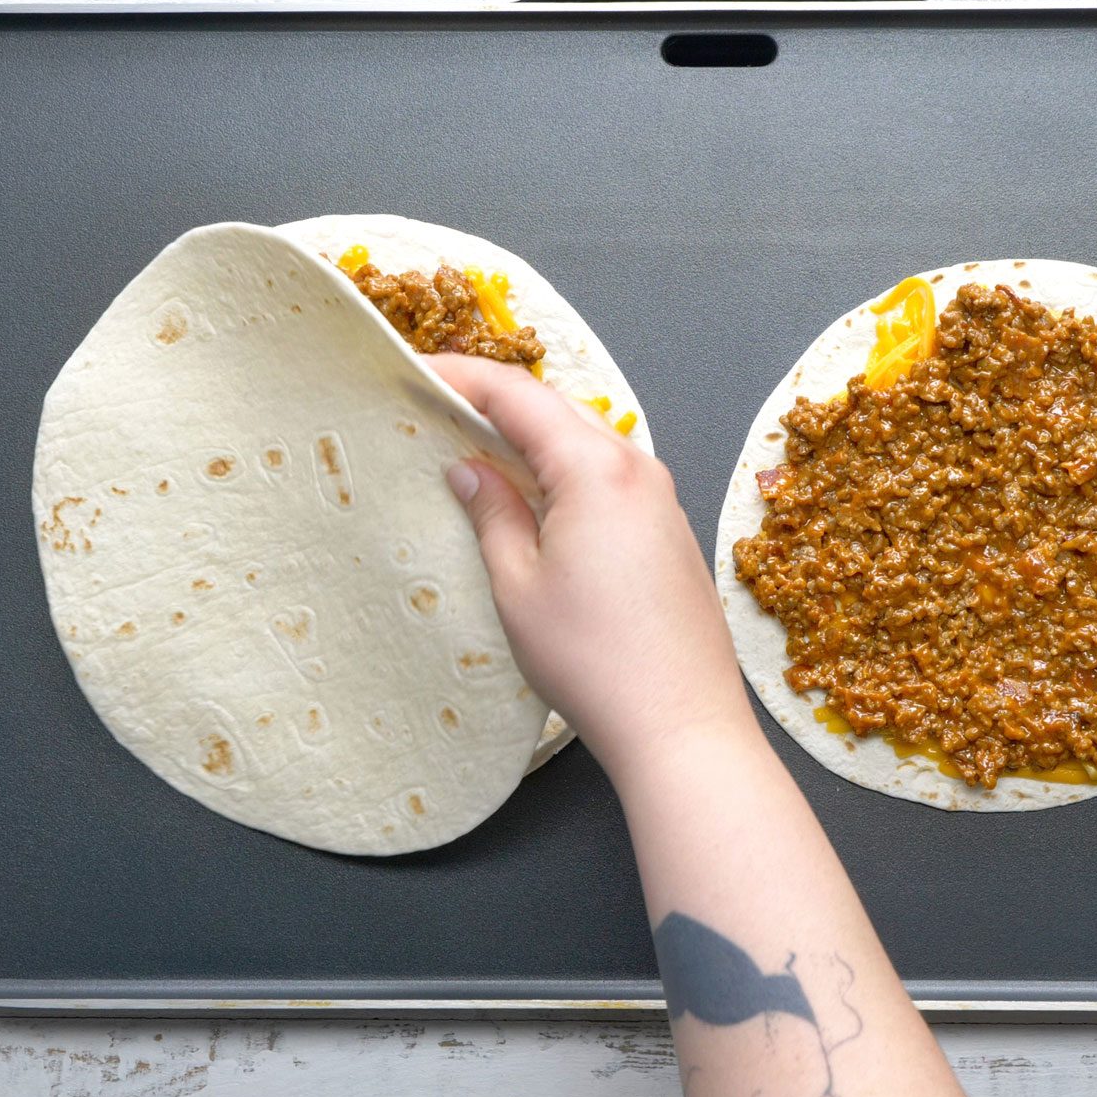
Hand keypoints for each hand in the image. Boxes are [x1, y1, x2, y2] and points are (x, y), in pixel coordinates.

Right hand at [427, 355, 751, 780]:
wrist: (680, 723)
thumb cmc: (595, 661)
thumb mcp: (518, 586)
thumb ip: (491, 514)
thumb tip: (468, 470)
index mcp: (596, 469)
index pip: (518, 395)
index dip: (462, 377)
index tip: (416, 373)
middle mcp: (637, 469)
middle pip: (556, 409)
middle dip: (495, 402)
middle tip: (436, 410)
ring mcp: (660, 499)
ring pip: (586, 442)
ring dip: (532, 439)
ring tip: (475, 450)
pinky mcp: (669, 531)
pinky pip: (610, 477)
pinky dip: (565, 472)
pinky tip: (533, 498)